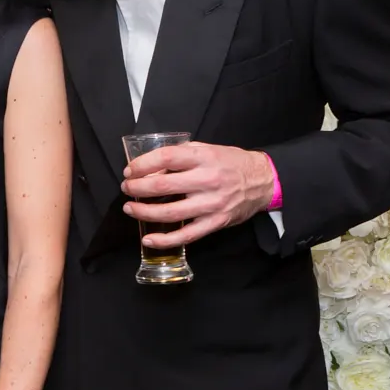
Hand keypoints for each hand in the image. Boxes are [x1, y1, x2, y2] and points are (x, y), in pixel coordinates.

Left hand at [122, 142, 274, 249]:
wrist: (262, 181)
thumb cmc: (230, 163)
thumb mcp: (207, 150)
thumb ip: (181, 155)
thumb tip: (150, 166)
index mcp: (204, 158)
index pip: (166, 157)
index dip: (143, 164)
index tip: (130, 170)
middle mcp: (207, 180)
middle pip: (163, 185)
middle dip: (138, 188)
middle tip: (127, 188)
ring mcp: (211, 204)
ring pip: (170, 212)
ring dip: (144, 212)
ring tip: (130, 209)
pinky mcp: (215, 223)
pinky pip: (186, 235)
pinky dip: (164, 240)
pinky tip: (148, 239)